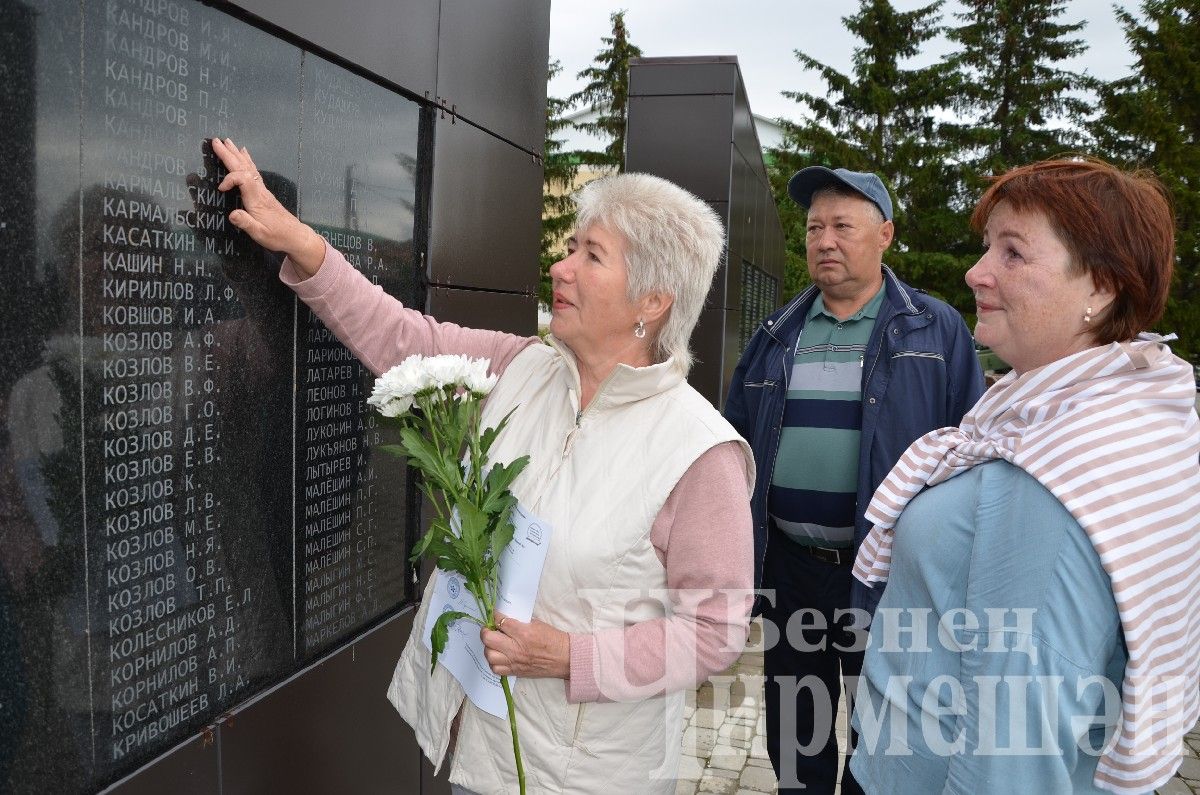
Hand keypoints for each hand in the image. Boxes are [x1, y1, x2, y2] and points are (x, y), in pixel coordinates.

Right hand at [210, 137, 325, 276]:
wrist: (295, 236)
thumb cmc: (277, 236)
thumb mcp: (259, 234)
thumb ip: (246, 223)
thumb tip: (232, 214)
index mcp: (256, 199)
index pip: (242, 179)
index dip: (230, 179)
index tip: (220, 189)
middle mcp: (260, 191)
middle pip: (244, 168)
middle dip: (229, 154)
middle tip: (216, 141)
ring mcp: (263, 190)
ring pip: (249, 167)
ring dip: (237, 154)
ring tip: (228, 142)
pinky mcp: (264, 192)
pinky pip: (253, 171)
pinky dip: (246, 160)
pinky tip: (244, 154)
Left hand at [481, 611, 570, 679]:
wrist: (564, 658)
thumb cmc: (553, 639)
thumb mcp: (537, 624)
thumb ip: (519, 622)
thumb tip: (505, 620)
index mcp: (523, 632)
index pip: (500, 621)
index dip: (495, 616)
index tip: (496, 615)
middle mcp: (516, 648)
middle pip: (488, 639)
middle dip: (486, 631)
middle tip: (490, 629)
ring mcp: (514, 661)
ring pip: (489, 655)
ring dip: (489, 647)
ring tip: (494, 644)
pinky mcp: (515, 671)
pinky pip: (496, 669)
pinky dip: (494, 662)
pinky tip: (499, 656)